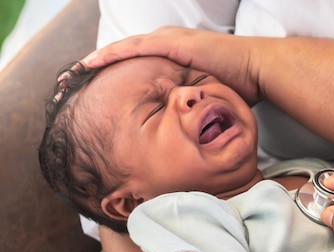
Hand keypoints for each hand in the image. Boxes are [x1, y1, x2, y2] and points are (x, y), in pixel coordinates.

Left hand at [82, 26, 263, 103]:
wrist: (256, 70)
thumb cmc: (239, 85)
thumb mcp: (208, 96)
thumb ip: (194, 104)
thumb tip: (187, 127)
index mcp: (175, 55)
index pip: (138, 60)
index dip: (116, 71)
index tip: (96, 85)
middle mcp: (169, 42)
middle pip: (126, 52)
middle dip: (101, 64)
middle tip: (77, 77)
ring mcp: (171, 40)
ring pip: (126, 48)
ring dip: (100, 58)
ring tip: (76, 70)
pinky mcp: (174, 43)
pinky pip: (136, 47)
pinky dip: (114, 53)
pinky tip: (93, 62)